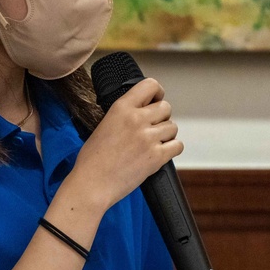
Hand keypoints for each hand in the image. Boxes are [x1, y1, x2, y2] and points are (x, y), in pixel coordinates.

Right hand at [69, 78, 183, 209]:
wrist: (92, 184)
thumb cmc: (92, 159)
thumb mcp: (104, 124)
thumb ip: (124, 114)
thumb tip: (141, 111)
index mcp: (122, 108)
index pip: (151, 85)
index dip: (157, 93)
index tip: (155, 101)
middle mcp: (137, 119)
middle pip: (166, 107)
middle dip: (161, 117)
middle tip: (151, 128)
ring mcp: (148, 138)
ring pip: (173, 127)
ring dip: (166, 134)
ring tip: (152, 143)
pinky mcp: (157, 157)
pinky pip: (178, 145)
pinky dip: (172, 149)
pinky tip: (160, 153)